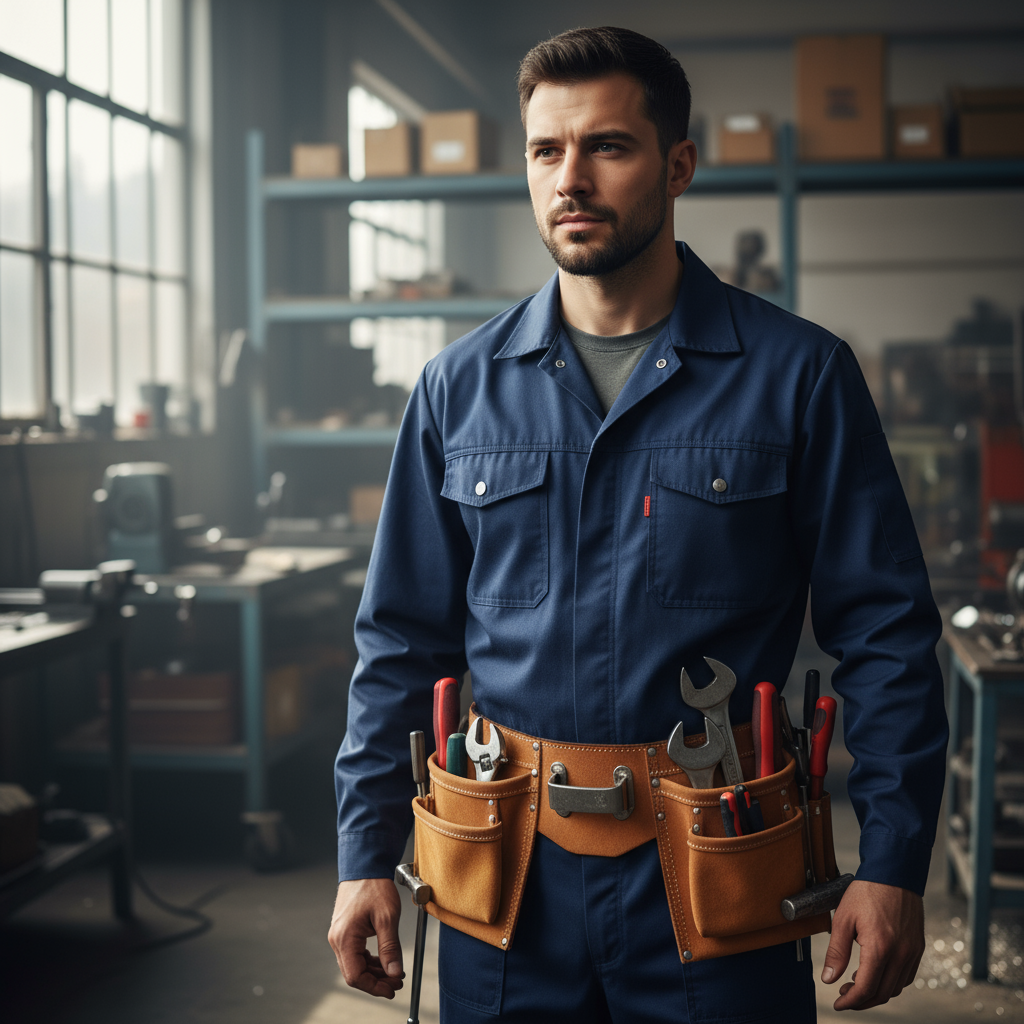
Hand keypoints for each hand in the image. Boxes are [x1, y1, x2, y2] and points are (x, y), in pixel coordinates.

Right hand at [328, 878, 404, 998]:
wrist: (364, 865)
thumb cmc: (374, 886)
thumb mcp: (387, 917)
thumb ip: (390, 947)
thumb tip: (394, 972)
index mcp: (345, 937)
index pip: (355, 975)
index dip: (374, 987)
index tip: (392, 989)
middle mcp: (337, 939)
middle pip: (353, 973)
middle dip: (375, 981)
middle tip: (396, 983)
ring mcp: (339, 934)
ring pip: (354, 964)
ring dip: (374, 972)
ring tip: (394, 974)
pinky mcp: (345, 930)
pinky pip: (355, 953)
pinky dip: (369, 960)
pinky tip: (383, 961)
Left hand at [820, 879, 924, 1010]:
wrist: (894, 872)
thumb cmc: (868, 891)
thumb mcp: (843, 919)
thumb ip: (836, 952)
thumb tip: (829, 978)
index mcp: (880, 948)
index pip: (866, 989)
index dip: (850, 1001)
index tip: (839, 1004)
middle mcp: (901, 954)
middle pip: (882, 993)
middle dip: (861, 1000)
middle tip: (844, 995)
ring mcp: (912, 952)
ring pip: (895, 988)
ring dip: (876, 992)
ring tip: (856, 983)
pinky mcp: (917, 947)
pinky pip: (906, 976)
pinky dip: (891, 982)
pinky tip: (876, 973)